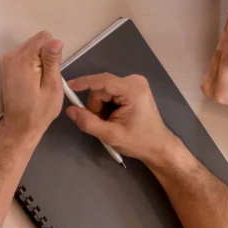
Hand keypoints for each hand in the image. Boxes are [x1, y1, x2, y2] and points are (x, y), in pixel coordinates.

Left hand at [0, 31, 67, 140]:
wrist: (19, 125)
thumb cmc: (39, 110)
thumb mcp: (52, 86)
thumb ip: (52, 61)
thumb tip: (56, 40)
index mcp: (22, 60)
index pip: (44, 38)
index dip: (53, 53)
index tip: (51, 71)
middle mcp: (10, 56)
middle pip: (37, 40)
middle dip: (46, 54)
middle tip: (47, 77)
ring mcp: (5, 59)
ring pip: (31, 45)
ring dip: (39, 58)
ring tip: (39, 79)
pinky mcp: (5, 64)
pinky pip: (24, 53)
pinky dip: (32, 61)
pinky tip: (32, 78)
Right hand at [64, 72, 188, 167]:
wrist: (158, 147)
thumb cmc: (139, 141)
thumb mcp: (111, 135)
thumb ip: (88, 122)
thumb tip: (70, 110)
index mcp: (132, 90)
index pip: (103, 81)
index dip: (85, 82)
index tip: (69, 86)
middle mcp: (134, 81)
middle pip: (102, 88)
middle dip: (97, 106)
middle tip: (103, 124)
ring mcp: (135, 84)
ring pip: (104, 92)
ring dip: (101, 107)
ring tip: (110, 123)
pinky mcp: (133, 89)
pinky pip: (111, 93)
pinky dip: (107, 106)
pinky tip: (115, 118)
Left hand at [204, 10, 227, 139]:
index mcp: (221, 92)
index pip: (223, 59)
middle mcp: (211, 89)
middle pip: (218, 55)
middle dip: (226, 36)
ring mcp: (210, 85)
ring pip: (216, 55)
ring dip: (224, 39)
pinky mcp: (212, 81)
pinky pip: (217, 59)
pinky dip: (223, 47)